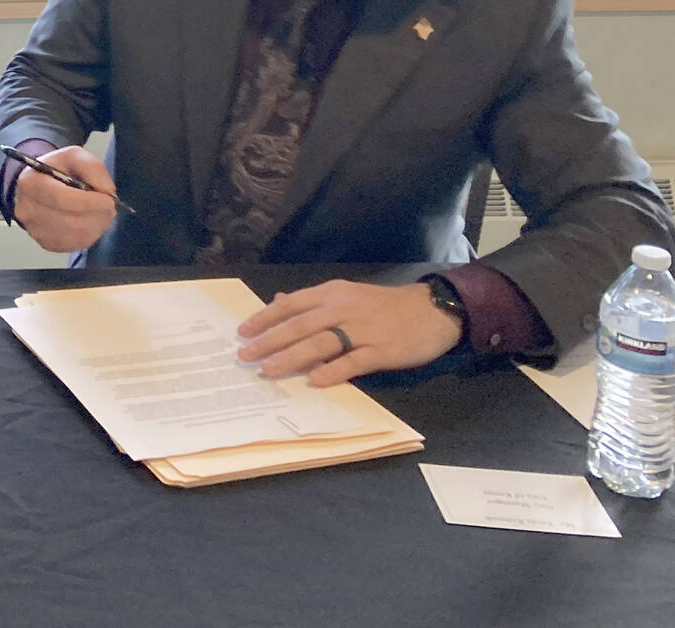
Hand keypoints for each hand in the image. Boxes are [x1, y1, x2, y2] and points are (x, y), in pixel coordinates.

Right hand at [12, 145, 118, 252]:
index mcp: (31, 183)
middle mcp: (27, 209)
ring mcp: (34, 229)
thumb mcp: (74, 155)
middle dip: (97, 216)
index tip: (108, 200)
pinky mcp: (44, 243)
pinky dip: (90, 235)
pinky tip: (92, 223)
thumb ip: (92, 168)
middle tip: (110, 208)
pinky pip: (74, 244)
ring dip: (96, 226)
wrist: (37, 185)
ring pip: (75, 236)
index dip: (88, 203)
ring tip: (103, 214)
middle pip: (70, 222)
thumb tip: (106, 191)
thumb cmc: (56, 169)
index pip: (61, 199)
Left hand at [237, 280, 463, 387]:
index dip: (265, 318)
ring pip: (320, 343)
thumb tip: (278, 301)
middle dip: (269, 341)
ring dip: (292, 357)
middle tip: (246, 356)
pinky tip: (314, 381)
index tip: (243, 332)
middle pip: (299, 325)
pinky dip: (332, 371)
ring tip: (269, 370)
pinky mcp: (382, 351)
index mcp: (332, 294)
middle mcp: (343, 309)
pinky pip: (353, 362)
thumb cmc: (384, 305)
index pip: (291, 305)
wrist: (432, 310)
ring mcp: (362, 330)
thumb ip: (313, 302)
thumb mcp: (346, 294)